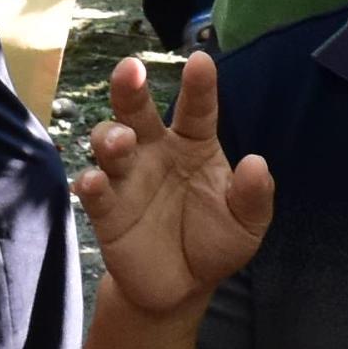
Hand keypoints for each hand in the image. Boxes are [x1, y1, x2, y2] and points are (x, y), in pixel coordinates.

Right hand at [75, 50, 275, 319]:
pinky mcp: (107, 211)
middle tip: (130, 69)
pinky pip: (95, 191)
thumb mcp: (247, 223)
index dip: (199, 86)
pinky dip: (91, 184)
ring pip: (110, 144)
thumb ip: (253, 195)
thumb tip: (256, 164)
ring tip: (122, 140)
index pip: (197, 110)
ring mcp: (128, 179)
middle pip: (138, 112)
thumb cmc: (215, 242)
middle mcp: (155, 152)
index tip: (201, 60)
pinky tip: (93, 182)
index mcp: (193, 146)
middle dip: (131, 88)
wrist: (183, 288)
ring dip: (110, 136)